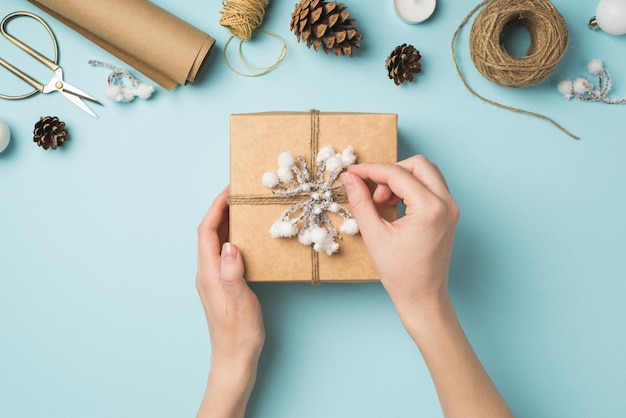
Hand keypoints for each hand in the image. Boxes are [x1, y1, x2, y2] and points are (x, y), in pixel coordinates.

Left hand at [195, 187, 263, 417]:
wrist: (235, 357)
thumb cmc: (238, 332)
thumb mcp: (239, 301)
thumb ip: (233, 273)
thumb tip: (230, 245)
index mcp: (208, 273)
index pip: (206, 232)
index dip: (216, 208)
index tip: (229, 190)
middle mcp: (207, 273)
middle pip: (209, 233)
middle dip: (221, 210)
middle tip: (239, 195)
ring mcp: (214, 279)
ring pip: (217, 242)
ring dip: (227, 223)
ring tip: (243, 210)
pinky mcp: (223, 284)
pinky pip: (225, 253)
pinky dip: (234, 238)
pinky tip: (247, 238)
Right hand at [341, 155, 459, 327]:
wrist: (423, 298)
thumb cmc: (401, 274)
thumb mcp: (374, 235)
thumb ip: (360, 202)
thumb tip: (349, 178)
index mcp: (430, 208)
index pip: (397, 174)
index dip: (370, 170)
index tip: (352, 172)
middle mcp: (446, 204)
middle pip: (418, 164)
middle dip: (391, 172)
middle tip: (374, 193)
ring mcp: (451, 209)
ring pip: (427, 173)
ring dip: (402, 179)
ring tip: (383, 201)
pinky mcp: (448, 215)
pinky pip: (431, 187)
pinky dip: (411, 188)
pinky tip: (395, 206)